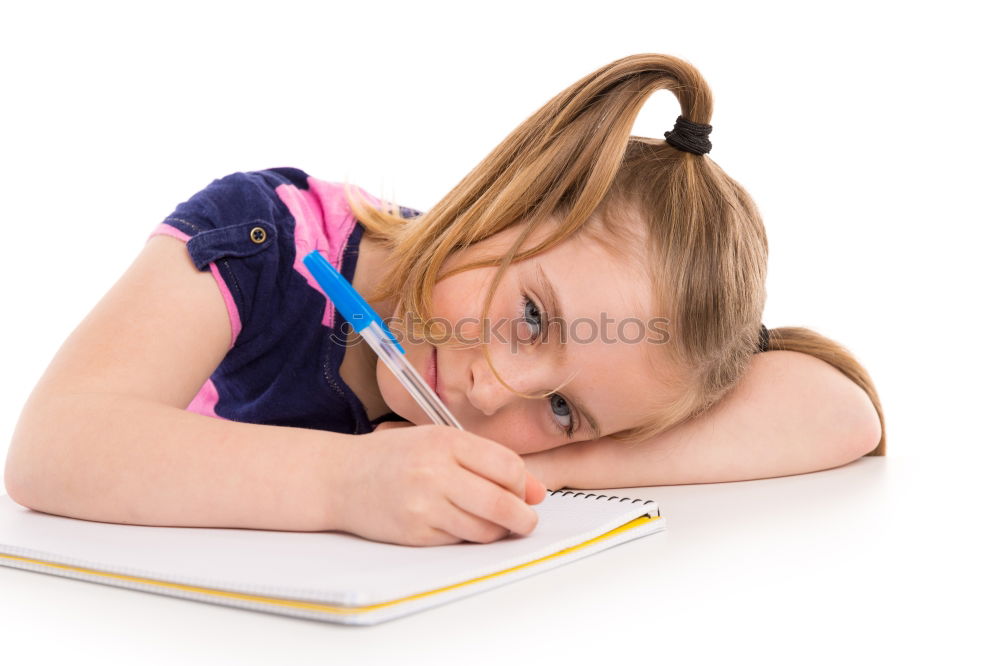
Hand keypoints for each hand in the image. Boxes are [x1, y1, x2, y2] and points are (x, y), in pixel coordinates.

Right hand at [337, 422, 546, 545]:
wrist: (339, 478)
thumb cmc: (394, 456)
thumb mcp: (439, 442)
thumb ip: (486, 461)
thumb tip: (536, 491)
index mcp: (446, 442)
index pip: (508, 467)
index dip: (523, 484)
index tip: (524, 492)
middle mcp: (435, 472)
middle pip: (502, 503)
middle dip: (523, 517)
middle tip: (526, 521)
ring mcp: (424, 505)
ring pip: (485, 529)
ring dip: (499, 531)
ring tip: (493, 523)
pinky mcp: (415, 534)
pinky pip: (459, 541)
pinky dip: (469, 537)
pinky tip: (459, 524)